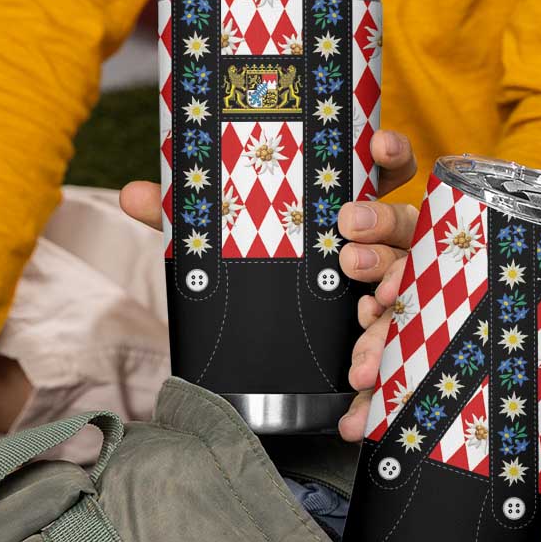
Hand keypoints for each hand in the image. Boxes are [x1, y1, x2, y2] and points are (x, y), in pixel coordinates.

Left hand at [119, 130, 420, 442]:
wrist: (278, 349)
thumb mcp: (230, 243)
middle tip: (349, 242)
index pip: (387, 170)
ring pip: (408, 286)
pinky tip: (360, 394)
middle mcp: (386, 244)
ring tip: (366, 314)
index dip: (390, 154)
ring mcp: (395, 289)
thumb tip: (132, 194)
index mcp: (355, 205)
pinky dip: (380, 371)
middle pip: (404, 224)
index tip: (376, 147)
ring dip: (389, 299)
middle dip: (384, 227)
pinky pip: (397, 351)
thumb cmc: (270, 270)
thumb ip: (190, 219)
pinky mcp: (392, 338)